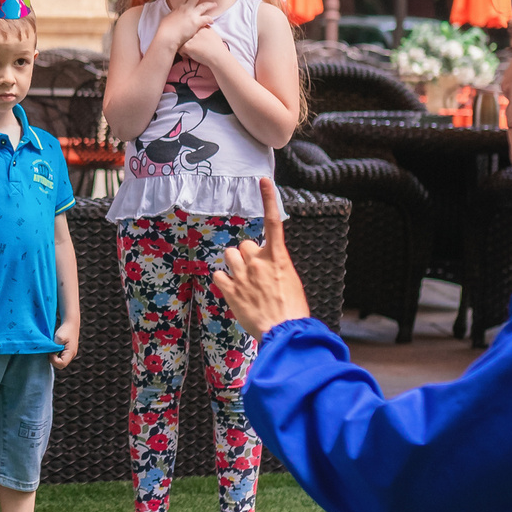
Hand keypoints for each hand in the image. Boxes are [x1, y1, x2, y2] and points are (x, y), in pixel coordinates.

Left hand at [52, 317, 79, 368]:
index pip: (61, 364)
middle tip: (49, 351)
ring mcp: (70, 354)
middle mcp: (72, 355)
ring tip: (52, 349)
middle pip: (61, 365)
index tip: (50, 352)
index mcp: (71, 353)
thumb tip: (49, 354)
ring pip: (60, 362)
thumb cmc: (65, 330)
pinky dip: (56, 355)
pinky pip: (61, 358)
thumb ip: (54, 347)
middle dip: (53, 360)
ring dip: (54, 358)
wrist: (71, 324)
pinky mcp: (67, 352)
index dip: (53, 360)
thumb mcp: (58, 338)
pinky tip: (54, 348)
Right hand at [155, 0, 223, 54]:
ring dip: (210, 4)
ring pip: (204, 6)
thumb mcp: (167, 18)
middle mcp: (186, 8)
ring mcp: (191, 14)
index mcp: (178, 7)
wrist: (167, 37)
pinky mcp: (196, 22)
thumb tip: (173, 15)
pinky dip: (210, 19)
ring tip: (215, 4)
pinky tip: (212, 21)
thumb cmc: (165, 30)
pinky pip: (207, 19)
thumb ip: (173, 15)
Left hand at [180, 23, 232, 69]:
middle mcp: (195, 31)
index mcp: (202, 27)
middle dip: (189, 43)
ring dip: (186, 49)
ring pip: (182, 43)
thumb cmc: (218, 48)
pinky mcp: (187, 46)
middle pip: (186, 37)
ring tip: (195, 53)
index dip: (194, 39)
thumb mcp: (214, 34)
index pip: (192, 31)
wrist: (218, 56)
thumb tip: (204, 28)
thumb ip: (208, 30)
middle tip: (197, 49)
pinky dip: (185, 55)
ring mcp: (190, 38)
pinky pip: (180, 51)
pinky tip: (192, 56)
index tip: (199, 45)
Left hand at [208, 179, 309, 338]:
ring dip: (233, 266)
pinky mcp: (231, 290)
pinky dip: (223, 281)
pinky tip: (233, 291)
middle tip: (255, 275)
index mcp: (279, 258)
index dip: (268, 199)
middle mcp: (259, 262)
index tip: (263, 180)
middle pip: (243, 245)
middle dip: (246, 256)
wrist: (286, 332)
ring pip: (229, 256)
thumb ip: (275, 266)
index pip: (273, 222)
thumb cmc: (292, 309)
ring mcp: (243, 275)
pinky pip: (219, 275)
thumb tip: (263, 264)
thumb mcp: (290, 280)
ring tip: (244, 283)